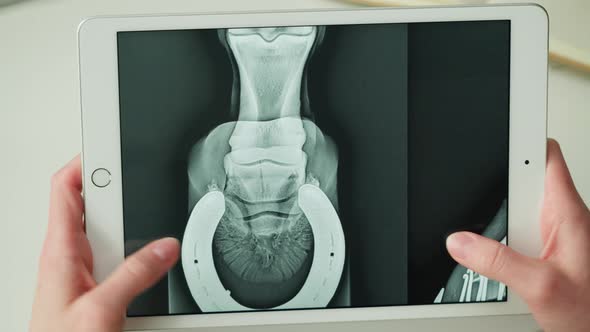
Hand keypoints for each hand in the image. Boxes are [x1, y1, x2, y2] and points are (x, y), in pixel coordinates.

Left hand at [30, 156, 179, 331]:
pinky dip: (135, 248)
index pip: (66, 189)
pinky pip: (118, 255)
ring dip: (129, 222)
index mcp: (60, 250)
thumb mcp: (101, 309)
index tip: (110, 144)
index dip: (86, 162)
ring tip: (150, 215)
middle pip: (93, 204)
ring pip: (109, 231)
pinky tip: (150, 253)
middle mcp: (69, 256)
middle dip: (116, 187)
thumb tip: (165, 247)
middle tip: (137, 171)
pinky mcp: (96, 285)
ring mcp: (83, 270)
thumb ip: (135, 275)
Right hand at [446, 139, 589, 331]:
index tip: (501, 120)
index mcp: (568, 214)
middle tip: (478, 212)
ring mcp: (550, 238)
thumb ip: (498, 262)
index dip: (523, 135)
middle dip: (494, 191)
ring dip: (492, 225)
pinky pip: (510, 238)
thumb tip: (459, 241)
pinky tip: (491, 263)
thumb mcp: (541, 287)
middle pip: (518, 183)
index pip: (545, 156)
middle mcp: (560, 221)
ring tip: (485, 249)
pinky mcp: (541, 254)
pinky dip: (494, 244)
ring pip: (510, 213)